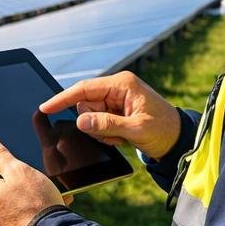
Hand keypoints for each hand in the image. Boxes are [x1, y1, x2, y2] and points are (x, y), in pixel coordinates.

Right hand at [39, 71, 181, 159]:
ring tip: (122, 136)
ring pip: (90, 116)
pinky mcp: (117, 111)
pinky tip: (123, 137)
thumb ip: (107, 125)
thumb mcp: (136, 129)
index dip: (63, 99)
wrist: (179, 141)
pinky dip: (107, 134)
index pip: (84, 89)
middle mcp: (117, 88)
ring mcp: (116, 100)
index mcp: (122, 84)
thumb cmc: (164, 130)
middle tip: (114, 135)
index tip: (45, 108)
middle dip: (94, 123)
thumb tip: (81, 121)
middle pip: (85, 105)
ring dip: (101, 131)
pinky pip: (99, 123)